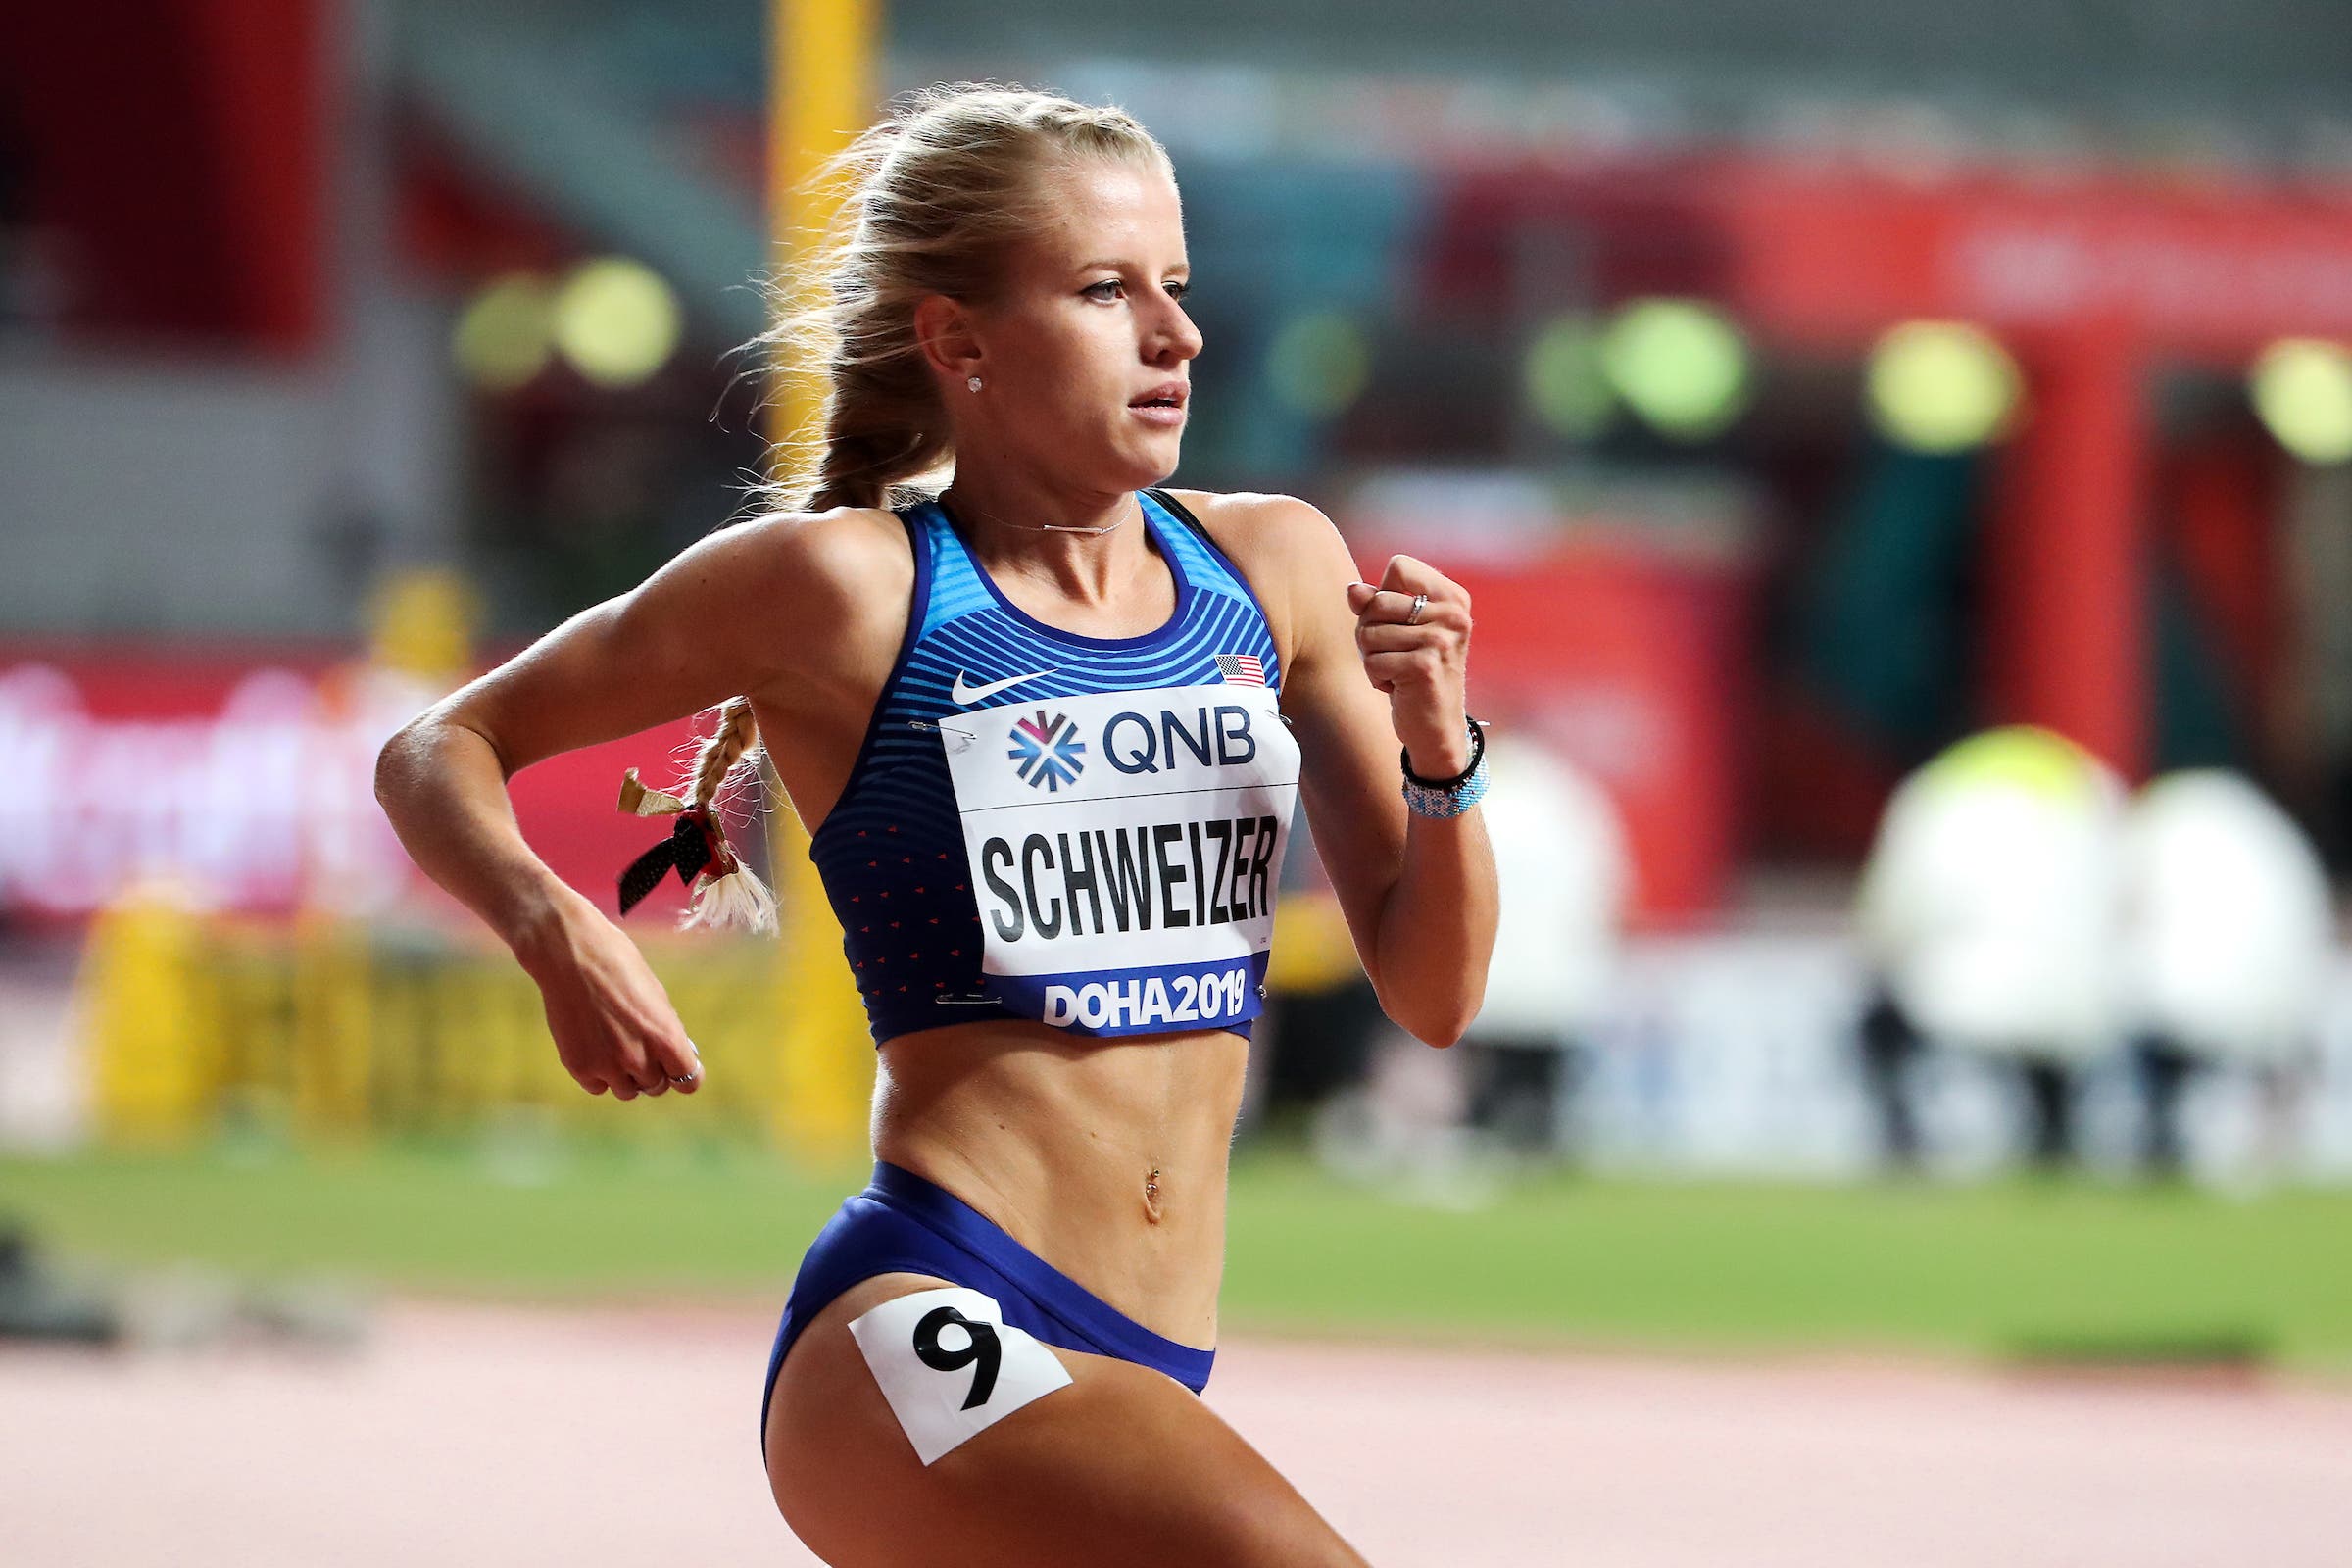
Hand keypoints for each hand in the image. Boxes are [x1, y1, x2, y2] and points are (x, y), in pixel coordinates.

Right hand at [513, 900, 703, 1099]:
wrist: (570, 954)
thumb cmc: (618, 965)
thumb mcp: (656, 996)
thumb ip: (665, 1030)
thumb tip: (672, 1054)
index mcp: (667, 1038)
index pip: (689, 1081)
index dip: (685, 1074)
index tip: (678, 1067)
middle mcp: (640, 1059)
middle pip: (656, 1086)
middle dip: (653, 1071)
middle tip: (640, 1048)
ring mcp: (607, 1066)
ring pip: (627, 1090)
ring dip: (626, 1076)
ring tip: (615, 1047)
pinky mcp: (579, 1067)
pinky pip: (597, 1086)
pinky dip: (598, 1074)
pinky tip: (594, 1048)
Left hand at [1346, 554, 1472, 777]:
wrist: (1436, 726)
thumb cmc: (1413, 671)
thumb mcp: (1396, 630)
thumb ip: (1374, 604)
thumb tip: (1352, 590)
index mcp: (1452, 596)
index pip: (1399, 566)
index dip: (1383, 595)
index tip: (1398, 623)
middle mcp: (1453, 614)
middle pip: (1377, 601)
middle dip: (1370, 631)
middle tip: (1394, 654)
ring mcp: (1441, 640)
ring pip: (1369, 633)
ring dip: (1372, 658)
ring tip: (1397, 671)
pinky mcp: (1425, 666)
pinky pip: (1373, 661)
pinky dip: (1376, 677)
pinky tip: (1399, 687)